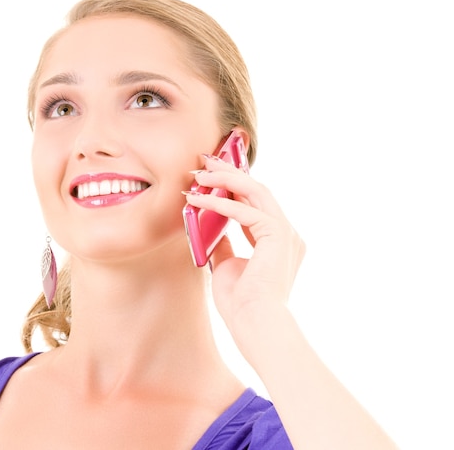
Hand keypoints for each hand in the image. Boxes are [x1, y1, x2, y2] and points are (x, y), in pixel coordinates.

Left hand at [184, 155, 305, 323]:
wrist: (255, 325)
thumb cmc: (242, 304)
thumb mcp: (227, 265)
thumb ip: (224, 243)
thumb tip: (210, 225)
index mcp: (278, 242)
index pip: (256, 204)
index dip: (234, 186)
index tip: (213, 173)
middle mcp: (288, 234)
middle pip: (258, 191)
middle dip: (231, 172)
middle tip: (206, 161)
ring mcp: (287, 233)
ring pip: (256, 192)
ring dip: (225, 179)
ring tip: (199, 173)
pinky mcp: (279, 235)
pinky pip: (245, 210)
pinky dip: (220, 202)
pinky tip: (198, 199)